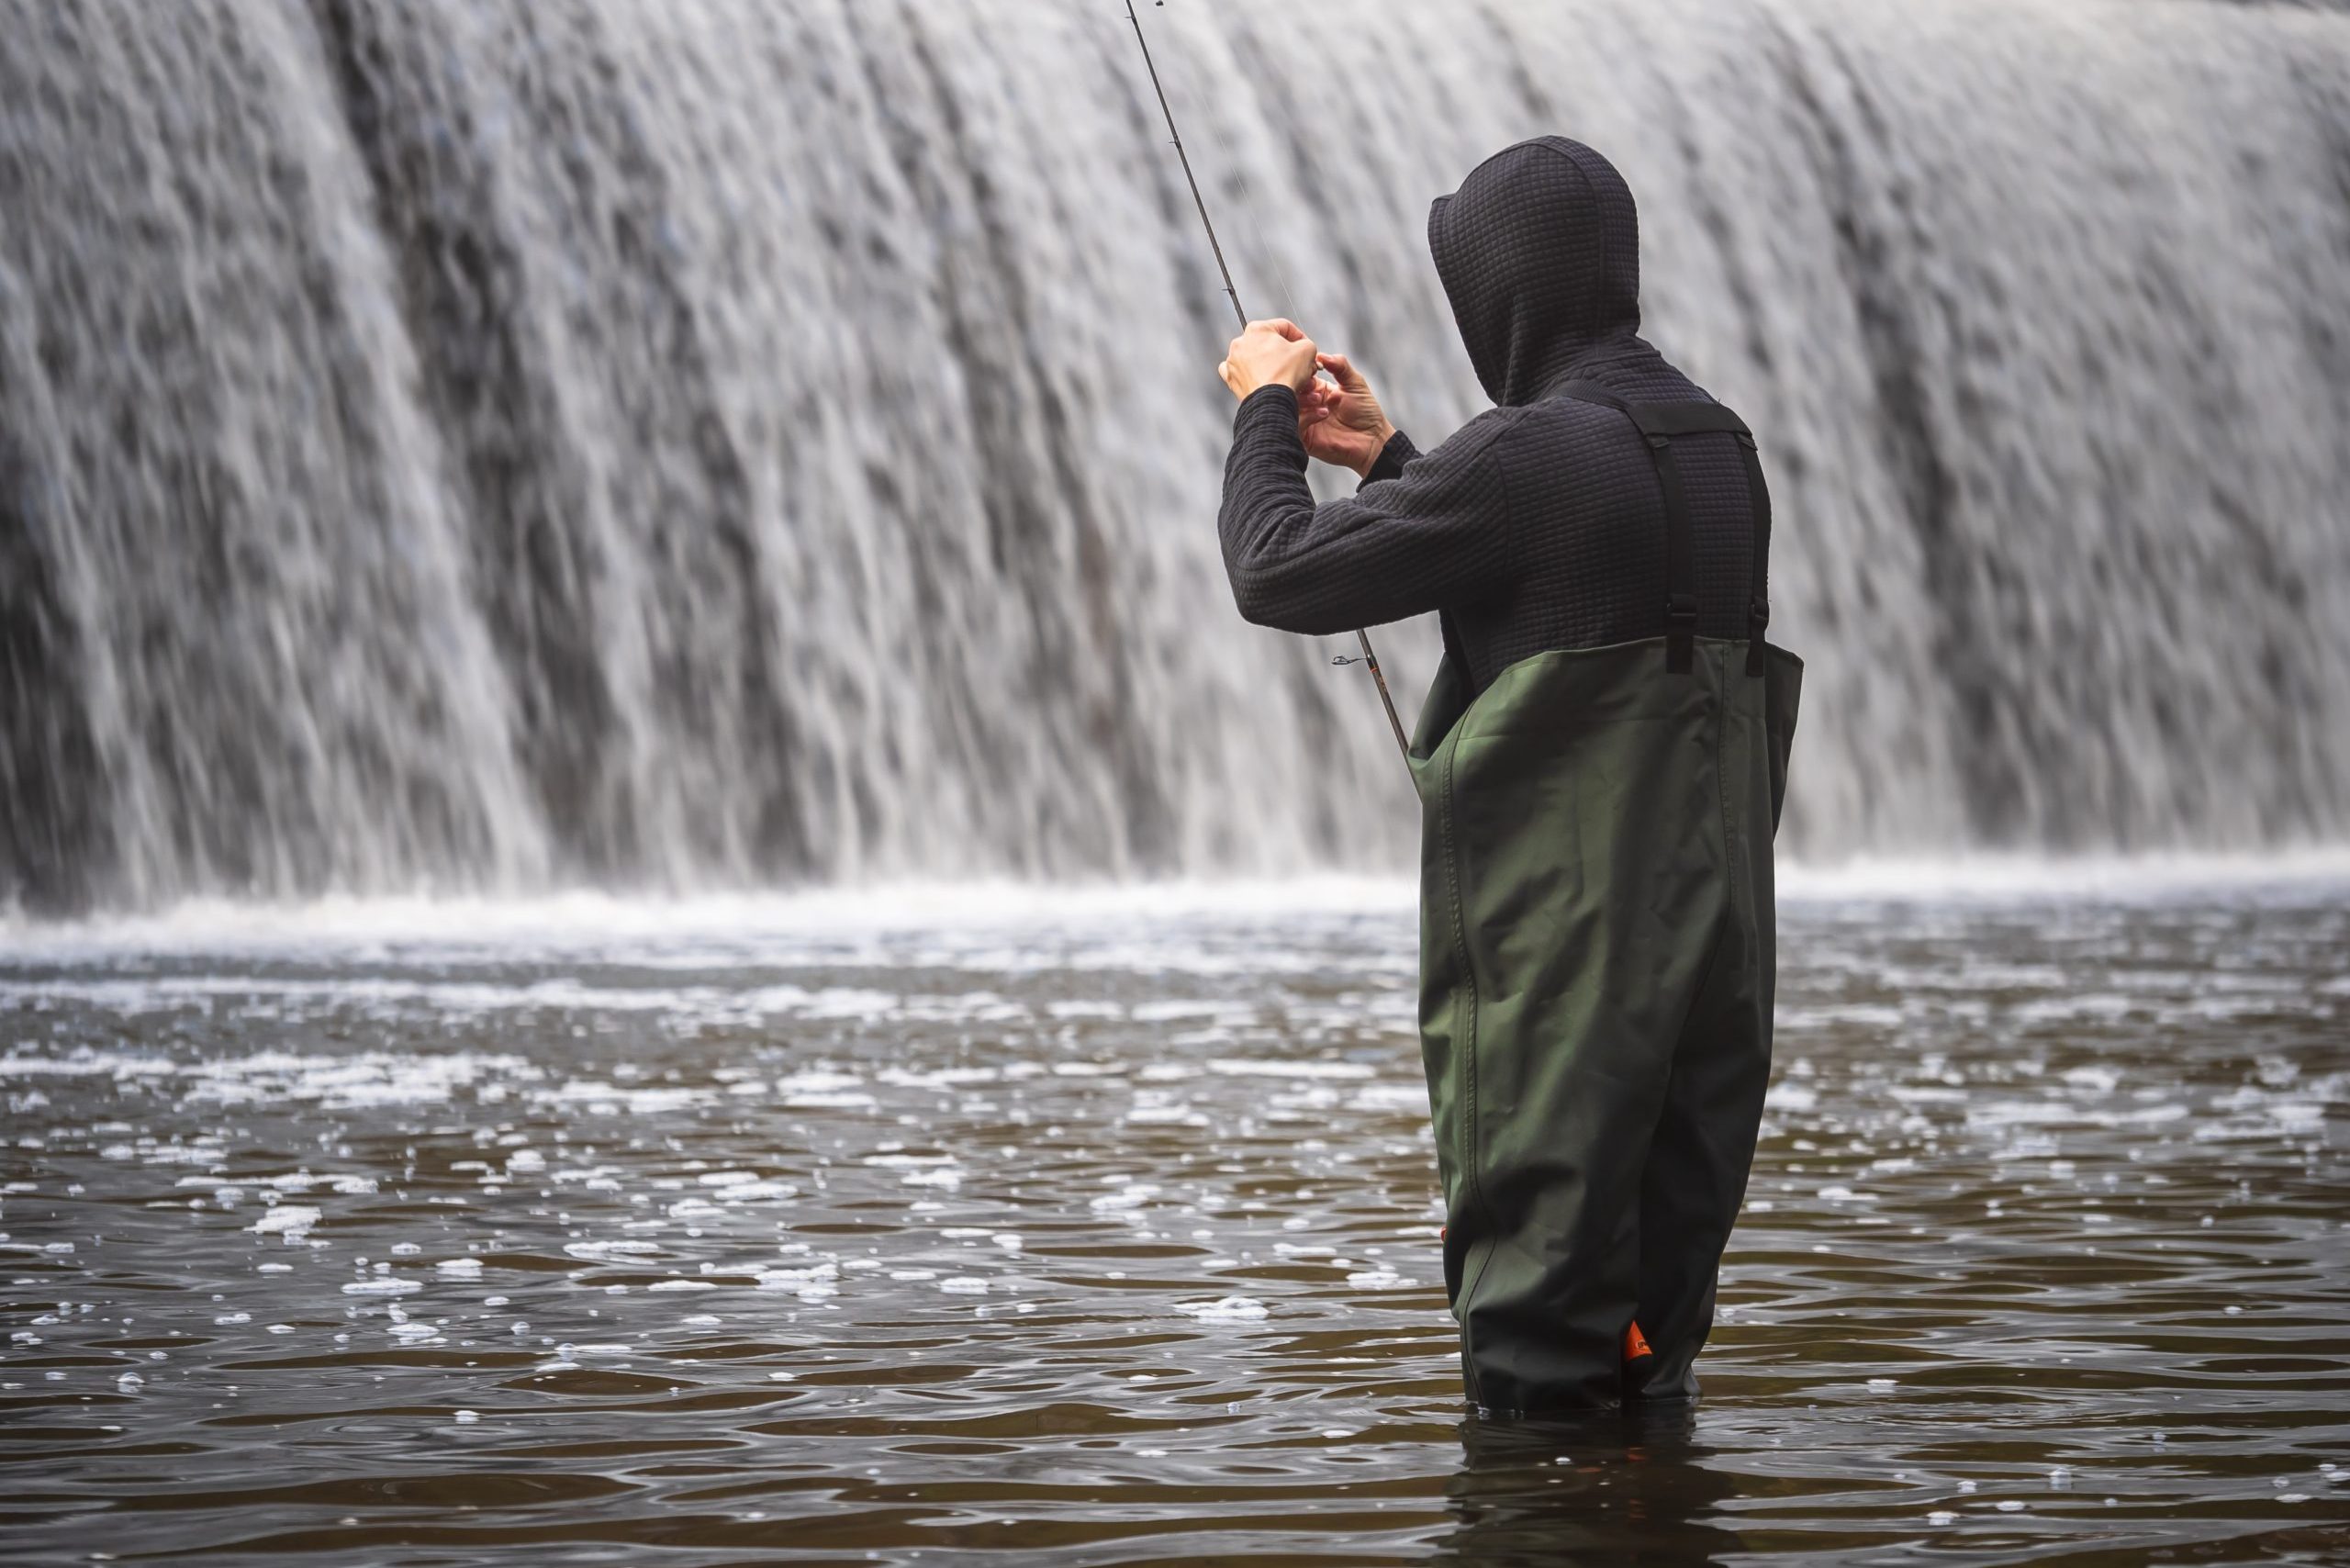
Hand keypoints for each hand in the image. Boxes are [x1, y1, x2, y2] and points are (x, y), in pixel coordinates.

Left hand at [1218, 318, 1319, 401]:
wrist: (1270, 401)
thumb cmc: (1283, 376)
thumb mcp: (1308, 350)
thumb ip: (1307, 343)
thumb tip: (1305, 348)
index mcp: (1257, 329)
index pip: (1284, 327)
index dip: (1300, 337)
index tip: (1305, 347)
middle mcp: (1241, 342)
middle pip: (1269, 343)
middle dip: (1285, 353)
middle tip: (1296, 363)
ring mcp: (1234, 361)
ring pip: (1256, 358)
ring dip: (1270, 363)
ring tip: (1283, 374)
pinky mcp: (1231, 379)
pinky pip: (1243, 373)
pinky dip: (1252, 375)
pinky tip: (1263, 379)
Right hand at [1297, 352, 1398, 478]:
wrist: (1373, 440)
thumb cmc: (1366, 411)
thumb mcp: (1354, 382)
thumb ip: (1340, 365)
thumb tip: (1321, 355)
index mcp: (1317, 390)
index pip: (1300, 377)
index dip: (1303, 372)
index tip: (1312, 371)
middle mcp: (1308, 405)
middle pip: (1289, 392)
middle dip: (1299, 386)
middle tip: (1312, 386)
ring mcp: (1305, 422)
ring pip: (1288, 409)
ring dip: (1302, 401)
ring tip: (1318, 400)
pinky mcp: (1305, 439)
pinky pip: (1294, 427)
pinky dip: (1305, 418)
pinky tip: (1322, 413)